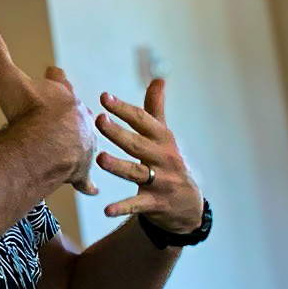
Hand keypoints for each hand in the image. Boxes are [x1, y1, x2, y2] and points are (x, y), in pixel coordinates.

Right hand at [0, 24, 98, 194]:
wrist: (48, 144)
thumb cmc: (29, 111)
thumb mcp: (8, 79)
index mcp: (61, 96)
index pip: (58, 81)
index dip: (54, 77)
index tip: (53, 71)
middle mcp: (77, 118)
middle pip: (76, 111)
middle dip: (72, 110)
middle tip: (71, 110)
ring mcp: (81, 144)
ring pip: (85, 142)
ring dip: (82, 143)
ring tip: (80, 147)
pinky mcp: (80, 168)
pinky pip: (85, 178)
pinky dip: (86, 184)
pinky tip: (91, 191)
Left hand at [96, 80, 202, 231]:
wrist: (188, 205)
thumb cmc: (168, 163)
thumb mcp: (165, 137)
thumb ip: (156, 110)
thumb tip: (158, 79)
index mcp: (163, 140)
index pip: (143, 121)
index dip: (124, 109)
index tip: (104, 97)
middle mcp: (163, 158)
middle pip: (138, 144)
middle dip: (119, 132)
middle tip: (99, 120)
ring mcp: (160, 182)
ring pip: (136, 173)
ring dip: (118, 166)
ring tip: (100, 159)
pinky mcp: (155, 203)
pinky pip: (136, 205)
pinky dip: (123, 207)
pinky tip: (106, 210)